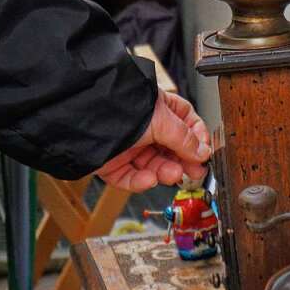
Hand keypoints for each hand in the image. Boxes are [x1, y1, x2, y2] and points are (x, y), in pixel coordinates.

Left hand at [97, 90, 211, 192]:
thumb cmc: (121, 108)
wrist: (85, 119)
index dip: (196, 136)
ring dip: (164, 172)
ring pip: (153, 165)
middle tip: (194, 172)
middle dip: (182, 160)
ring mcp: (128, 146)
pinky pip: (130, 178)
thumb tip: (203, 151)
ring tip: (172, 174)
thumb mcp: (160, 120)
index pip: (185, 121)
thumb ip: (183, 138)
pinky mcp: (112, 165)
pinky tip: (148, 179)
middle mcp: (143, 127)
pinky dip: (140, 182)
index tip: (204, 151)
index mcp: (156, 107)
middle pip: (170, 148)